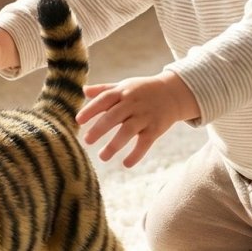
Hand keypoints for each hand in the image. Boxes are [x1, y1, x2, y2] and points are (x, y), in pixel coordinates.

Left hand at [76, 71, 198, 167]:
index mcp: (122, 92)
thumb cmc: (142, 90)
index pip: (104, 99)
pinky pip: (145, 143)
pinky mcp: (156, 129)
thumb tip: (83, 91)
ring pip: (128, 131)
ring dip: (114, 145)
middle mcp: (133, 103)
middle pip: (114, 116)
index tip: (78, 121)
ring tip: (102, 157)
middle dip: (100, 129)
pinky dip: (136, 154)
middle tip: (86, 141)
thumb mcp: (124, 86)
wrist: (173, 93)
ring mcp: (145, 116)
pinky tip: (126, 164)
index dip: (91, 110)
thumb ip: (104, 90)